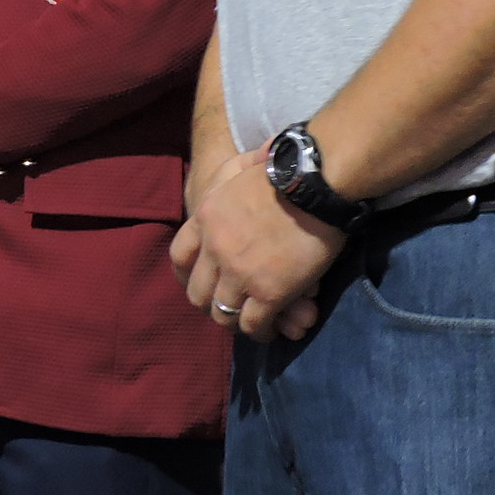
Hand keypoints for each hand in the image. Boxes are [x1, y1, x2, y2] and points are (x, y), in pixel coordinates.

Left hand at [170, 149, 343, 342]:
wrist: (316, 182)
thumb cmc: (287, 168)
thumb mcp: (245, 164)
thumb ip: (236, 172)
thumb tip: (252, 163)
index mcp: (205, 216)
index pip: (179, 256)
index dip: (187, 275)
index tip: (202, 282)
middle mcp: (215, 248)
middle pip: (197, 293)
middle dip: (211, 304)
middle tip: (229, 308)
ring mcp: (239, 273)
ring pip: (222, 314)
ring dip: (235, 322)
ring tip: (250, 323)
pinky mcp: (268, 292)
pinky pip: (253, 324)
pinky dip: (260, 331)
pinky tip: (271, 329)